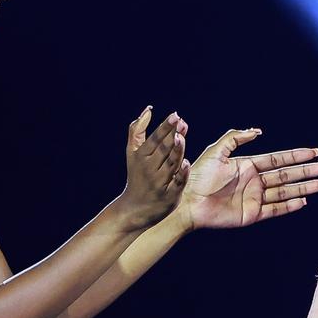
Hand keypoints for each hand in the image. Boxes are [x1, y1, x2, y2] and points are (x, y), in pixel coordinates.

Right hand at [116, 107, 190, 230]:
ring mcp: (159, 182)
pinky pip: (176, 183)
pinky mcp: (168, 195)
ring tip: (181, 137)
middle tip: (181, 122)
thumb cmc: (136, 176)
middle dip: (171, 135)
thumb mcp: (132, 153)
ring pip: (170, 164)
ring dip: (176, 151)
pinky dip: (180, 174)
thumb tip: (148, 109)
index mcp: (141, 156)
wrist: (134, 208)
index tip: (175, 115)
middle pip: (163, 149)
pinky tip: (185, 164)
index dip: (165, 126)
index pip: (155, 138)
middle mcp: (149, 168)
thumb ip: (137, 130)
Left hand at [178, 127, 317, 230]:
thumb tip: (258, 131)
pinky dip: (289, 206)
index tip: (314, 152)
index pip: (278, 159)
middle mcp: (255, 181)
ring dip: (304, 187)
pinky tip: (303, 200)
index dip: (296, 155)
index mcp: (248, 165)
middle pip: (287, 175)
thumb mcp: (216, 151)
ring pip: (286, 192)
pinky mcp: (251, 214)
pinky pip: (274, 209)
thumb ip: (235, 138)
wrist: (186, 201)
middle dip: (307, 171)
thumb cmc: (197, 176)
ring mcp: (254, 198)